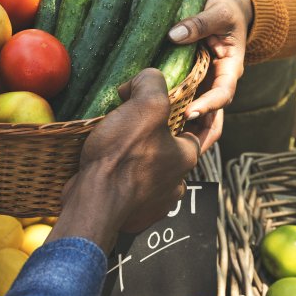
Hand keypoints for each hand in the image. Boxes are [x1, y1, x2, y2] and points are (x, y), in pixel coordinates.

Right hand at [47, 69, 199, 251]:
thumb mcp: (146, 104)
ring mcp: (155, 204)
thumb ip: (152, 82)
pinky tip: (108, 165)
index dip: (190, 112)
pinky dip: (123, 178)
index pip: (200, 129)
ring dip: (140, 158)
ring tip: (118, 142)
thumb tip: (144, 80)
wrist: (95, 202)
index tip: (174, 101)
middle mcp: (176, 184)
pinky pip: (132, 191)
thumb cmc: (124, 154)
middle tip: (135, 120)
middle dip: (158, 135)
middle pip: (172, 151)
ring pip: (152, 173)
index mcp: (187, 157)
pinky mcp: (133, 215)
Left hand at [167, 0, 252, 148]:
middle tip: (172, 139)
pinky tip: (148, 120)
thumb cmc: (227, 12)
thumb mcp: (218, 13)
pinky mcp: (191, 84)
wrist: (227, 13)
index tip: (190, 112)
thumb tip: (174, 35)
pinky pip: (182, 101)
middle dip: (195, 129)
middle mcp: (218, 82)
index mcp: (230, 69)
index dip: (209, 105)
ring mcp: (204, 85)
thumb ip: (199, 24)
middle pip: (211, 113)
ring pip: (196, 112)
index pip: (223, 94)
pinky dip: (169, 112)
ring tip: (159, 139)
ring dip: (181, 127)